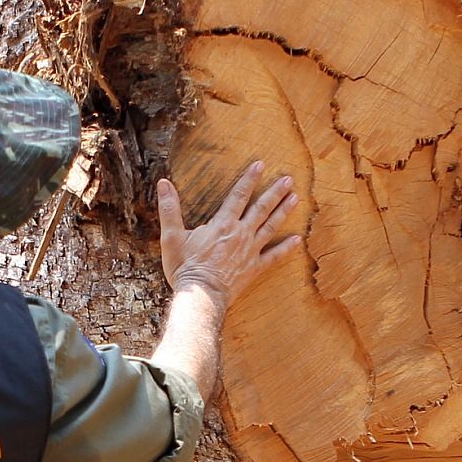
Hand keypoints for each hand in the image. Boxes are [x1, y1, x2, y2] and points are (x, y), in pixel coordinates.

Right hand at [158, 161, 300, 304]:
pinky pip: (273, 257)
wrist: (200, 296)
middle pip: (261, 208)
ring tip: (296, 198)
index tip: (260, 165)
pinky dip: (286, 248)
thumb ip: (169, 208)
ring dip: (283, 211)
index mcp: (222, 224)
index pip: (238, 195)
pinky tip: (297, 240)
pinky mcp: (254, 269)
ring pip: (271, 227)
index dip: (249, 179)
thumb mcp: (171, 236)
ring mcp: (250, 251)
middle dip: (275, 192)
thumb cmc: (185, 267)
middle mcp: (240, 234)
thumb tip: (163, 183)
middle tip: (288, 179)